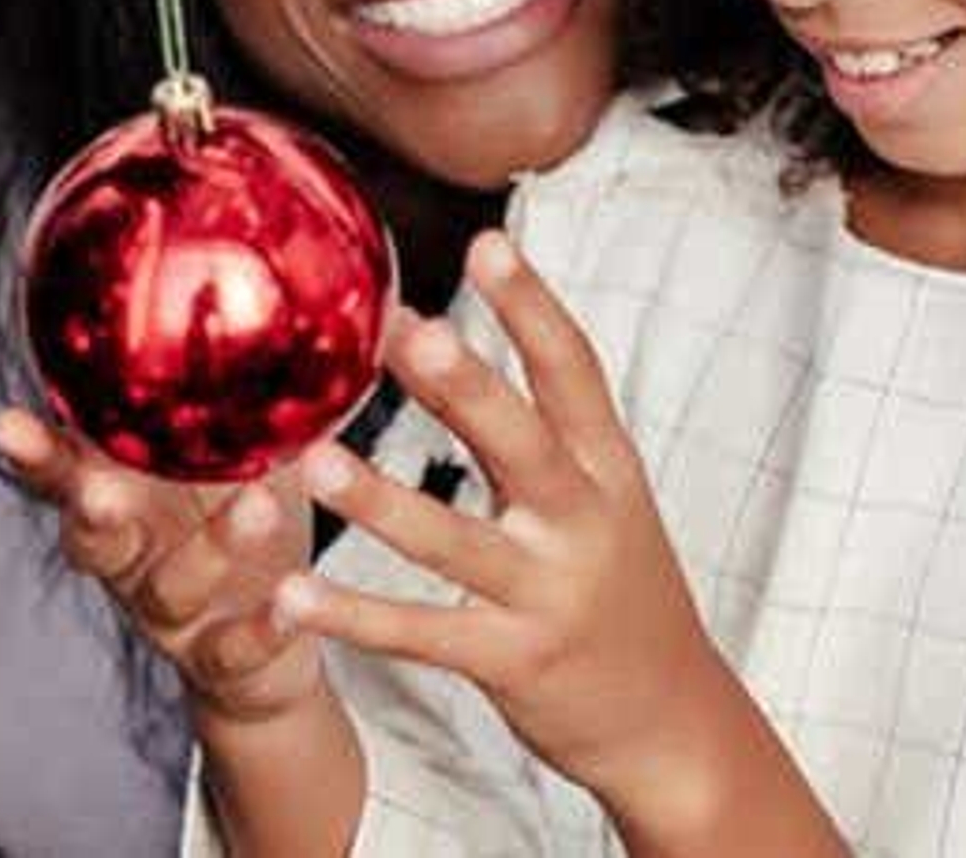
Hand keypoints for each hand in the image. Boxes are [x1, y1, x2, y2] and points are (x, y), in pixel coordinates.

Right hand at [0, 407, 330, 725]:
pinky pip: (232, 649)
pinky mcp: (219, 660)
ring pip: (170, 586)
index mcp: (124, 498)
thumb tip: (256, 285)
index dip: (32, 454)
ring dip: (210, 548)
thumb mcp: (231, 455)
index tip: (4, 422)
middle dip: (89, 513)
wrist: (269, 653)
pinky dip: (262, 628)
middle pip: (90, 539)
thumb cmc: (242, 523)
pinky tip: (292, 602)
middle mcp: (132, 559)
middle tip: (99, 488)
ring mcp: (171, 615)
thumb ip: (224, 394)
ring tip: (259, 507)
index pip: (63, 472)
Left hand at [272, 233, 748, 805]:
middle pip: (522, 443)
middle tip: (406, 331)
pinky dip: (355, 615)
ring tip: (316, 462)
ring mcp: (548, 595)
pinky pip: (421, 635)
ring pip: (455, 542)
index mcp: (607, 472)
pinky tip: (293, 595)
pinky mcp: (512, 662)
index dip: (532, 308)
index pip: (575, 374)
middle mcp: (584, 524)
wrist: (673, 723)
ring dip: (382, 502)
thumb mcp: (609, 502)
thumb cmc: (622, 594)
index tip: (486, 243)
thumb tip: (456, 341)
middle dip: (466, 388)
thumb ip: (545, 432)